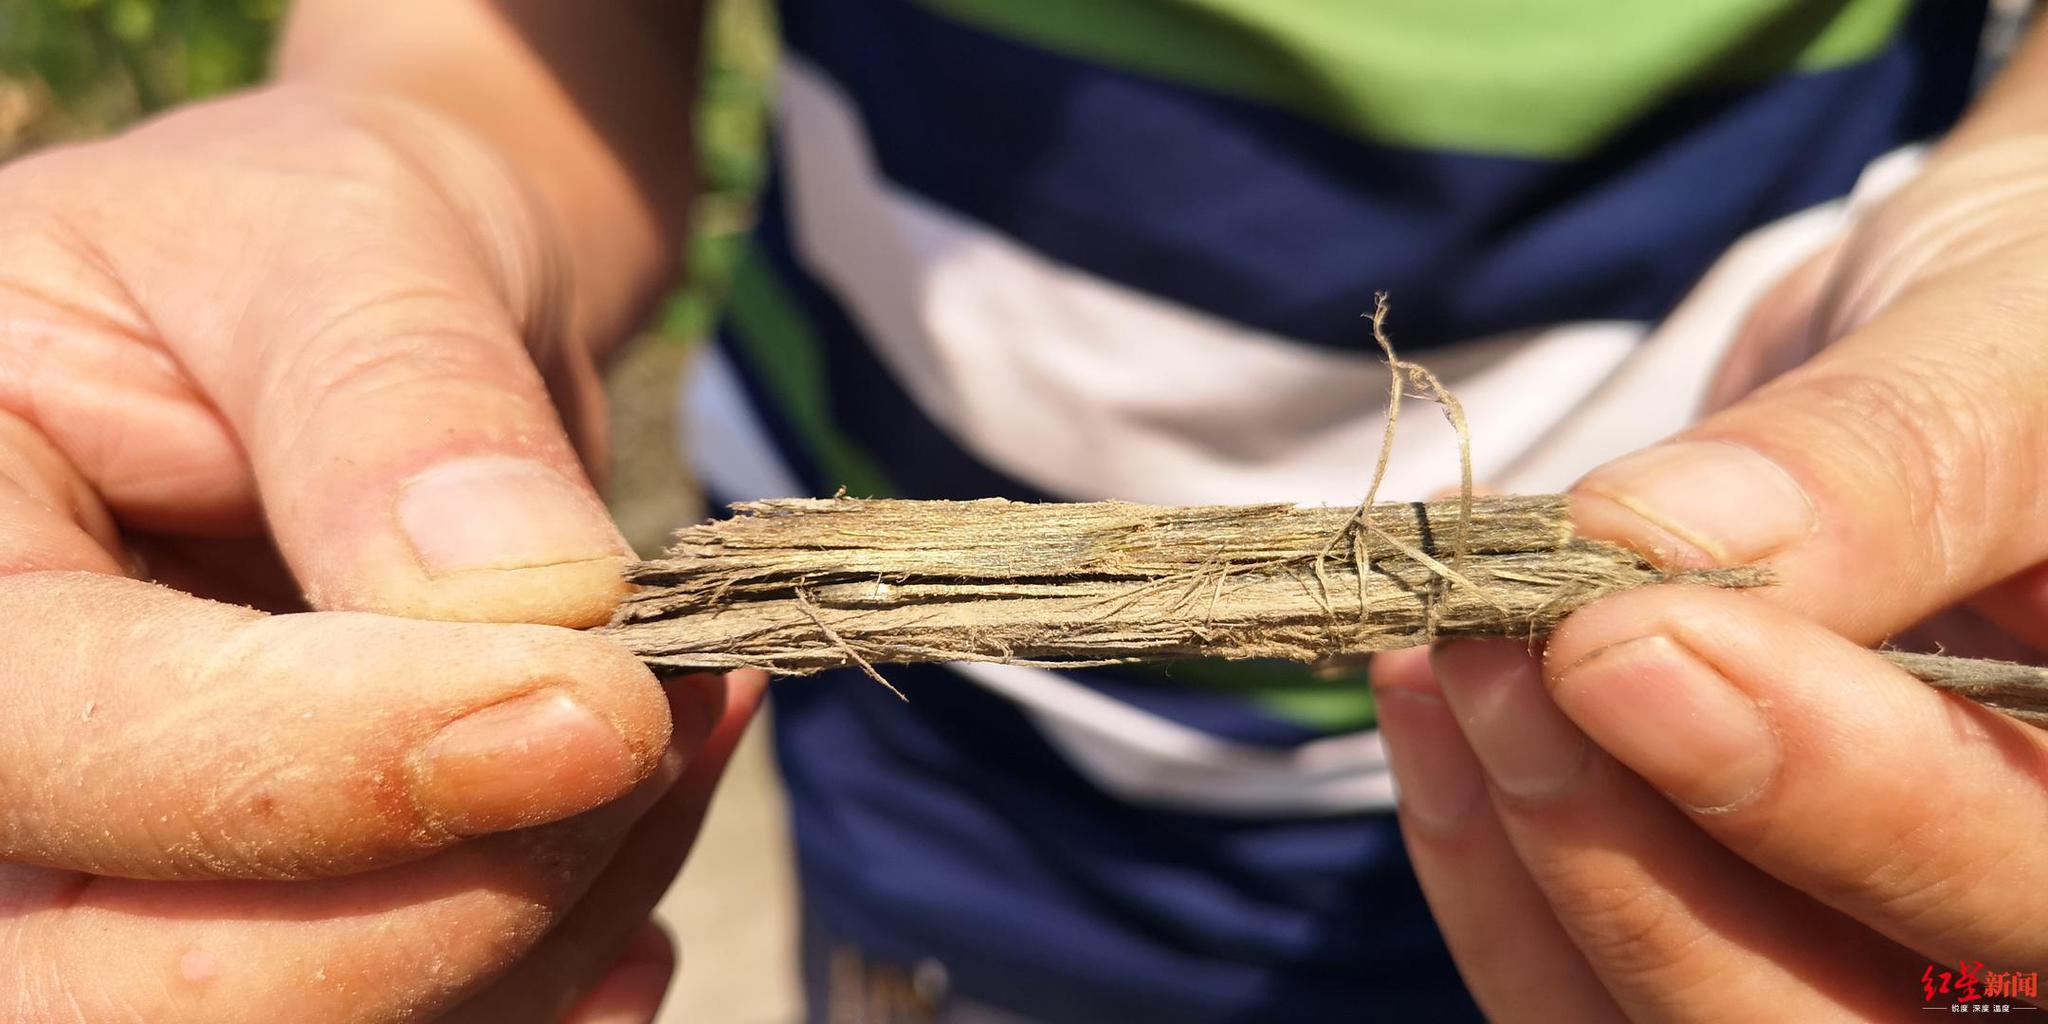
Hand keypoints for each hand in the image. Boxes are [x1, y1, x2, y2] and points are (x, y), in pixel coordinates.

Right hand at [0, 85, 757, 1021]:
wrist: (376, 326)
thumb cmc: (323, 246)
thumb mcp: (345, 240)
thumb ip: (404, 400)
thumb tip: (530, 597)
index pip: (63, 748)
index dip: (342, 763)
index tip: (606, 703)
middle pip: (139, 986)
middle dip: (456, 892)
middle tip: (656, 716)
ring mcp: (100, 877)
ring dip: (547, 924)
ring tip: (686, 726)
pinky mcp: (248, 929)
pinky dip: (557, 973)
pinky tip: (641, 851)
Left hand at [1373, 136, 2047, 1019]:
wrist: (1960, 367)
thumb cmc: (2034, 333)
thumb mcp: (2010, 339)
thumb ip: (1886, 455)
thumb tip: (1665, 541)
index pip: (2033, 883)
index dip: (1852, 800)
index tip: (1633, 642)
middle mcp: (2023, 916)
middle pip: (1850, 1017)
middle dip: (1652, 855)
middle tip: (1508, 656)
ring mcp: (1872, 941)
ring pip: (1705, 1020)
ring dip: (1548, 855)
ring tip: (1447, 659)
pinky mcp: (1723, 922)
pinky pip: (1588, 988)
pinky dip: (1489, 861)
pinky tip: (1428, 707)